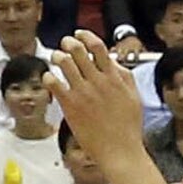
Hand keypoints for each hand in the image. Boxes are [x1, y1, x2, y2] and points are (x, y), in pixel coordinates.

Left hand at [44, 29, 152, 170]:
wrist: (119, 150)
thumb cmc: (128, 126)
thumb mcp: (134, 97)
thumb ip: (124, 77)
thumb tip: (113, 61)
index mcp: (114, 78)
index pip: (98, 47)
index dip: (85, 36)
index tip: (78, 33)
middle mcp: (98, 82)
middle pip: (78, 51)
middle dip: (68, 43)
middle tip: (64, 43)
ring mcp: (83, 93)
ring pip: (64, 63)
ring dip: (57, 56)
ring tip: (55, 58)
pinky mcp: (70, 106)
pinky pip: (54, 83)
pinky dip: (48, 77)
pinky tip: (49, 79)